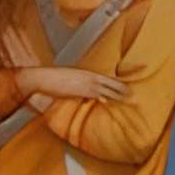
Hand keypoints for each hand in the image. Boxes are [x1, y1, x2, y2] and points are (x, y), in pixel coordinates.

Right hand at [15, 64, 130, 103]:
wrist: (43, 78)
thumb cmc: (53, 79)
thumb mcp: (69, 80)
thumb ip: (79, 86)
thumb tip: (84, 96)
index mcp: (87, 73)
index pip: (106, 77)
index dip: (117, 82)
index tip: (125, 86)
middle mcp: (89, 77)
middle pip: (110, 82)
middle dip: (121, 88)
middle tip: (131, 93)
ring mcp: (86, 83)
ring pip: (107, 89)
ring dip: (117, 94)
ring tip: (127, 99)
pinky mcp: (80, 90)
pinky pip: (95, 95)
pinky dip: (103, 98)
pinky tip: (108, 102)